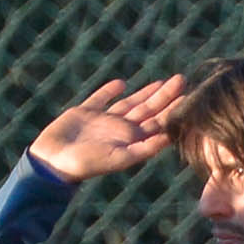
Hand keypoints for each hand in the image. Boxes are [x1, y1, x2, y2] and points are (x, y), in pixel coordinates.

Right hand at [26, 75, 185, 181]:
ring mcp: (103, 121)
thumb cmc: (87, 164)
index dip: (174, 110)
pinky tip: (121, 83)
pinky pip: (100, 99)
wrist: (53, 162)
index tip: (190, 96)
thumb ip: (144, 148)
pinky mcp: (84, 113)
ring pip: (130, 103)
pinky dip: (109, 91)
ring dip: (146, 92)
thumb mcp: (120, 158)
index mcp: (131, 141)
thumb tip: (170, 138)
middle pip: (149, 110)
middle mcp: (120, 130)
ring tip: (162, 82)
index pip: (158, 123)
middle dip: (165, 96)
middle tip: (182, 80)